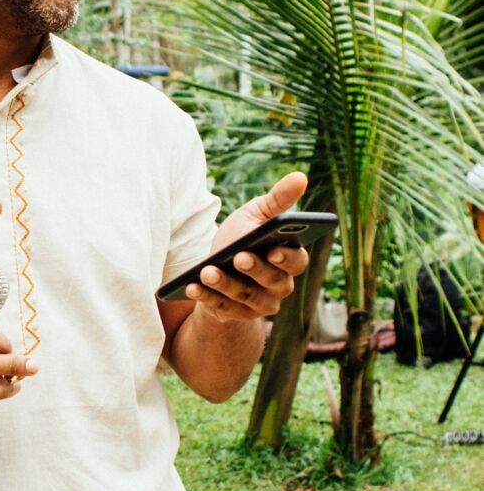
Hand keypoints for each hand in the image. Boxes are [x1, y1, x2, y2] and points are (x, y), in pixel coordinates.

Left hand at [186, 172, 311, 323]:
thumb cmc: (242, 235)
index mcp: (290, 259)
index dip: (287, 258)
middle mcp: (280, 286)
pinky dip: (206, 298)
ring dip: (226, 284)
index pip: (297, 261)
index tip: (273, 249)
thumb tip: (301, 176)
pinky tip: (191, 287)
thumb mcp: (257, 215)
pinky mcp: (235, 314)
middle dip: (255, 269)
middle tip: (238, 256)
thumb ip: (279, 199)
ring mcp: (259, 303)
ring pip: (246, 296)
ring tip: (207, 271)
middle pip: (272, 281)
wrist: (217, 263)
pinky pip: (222, 308)